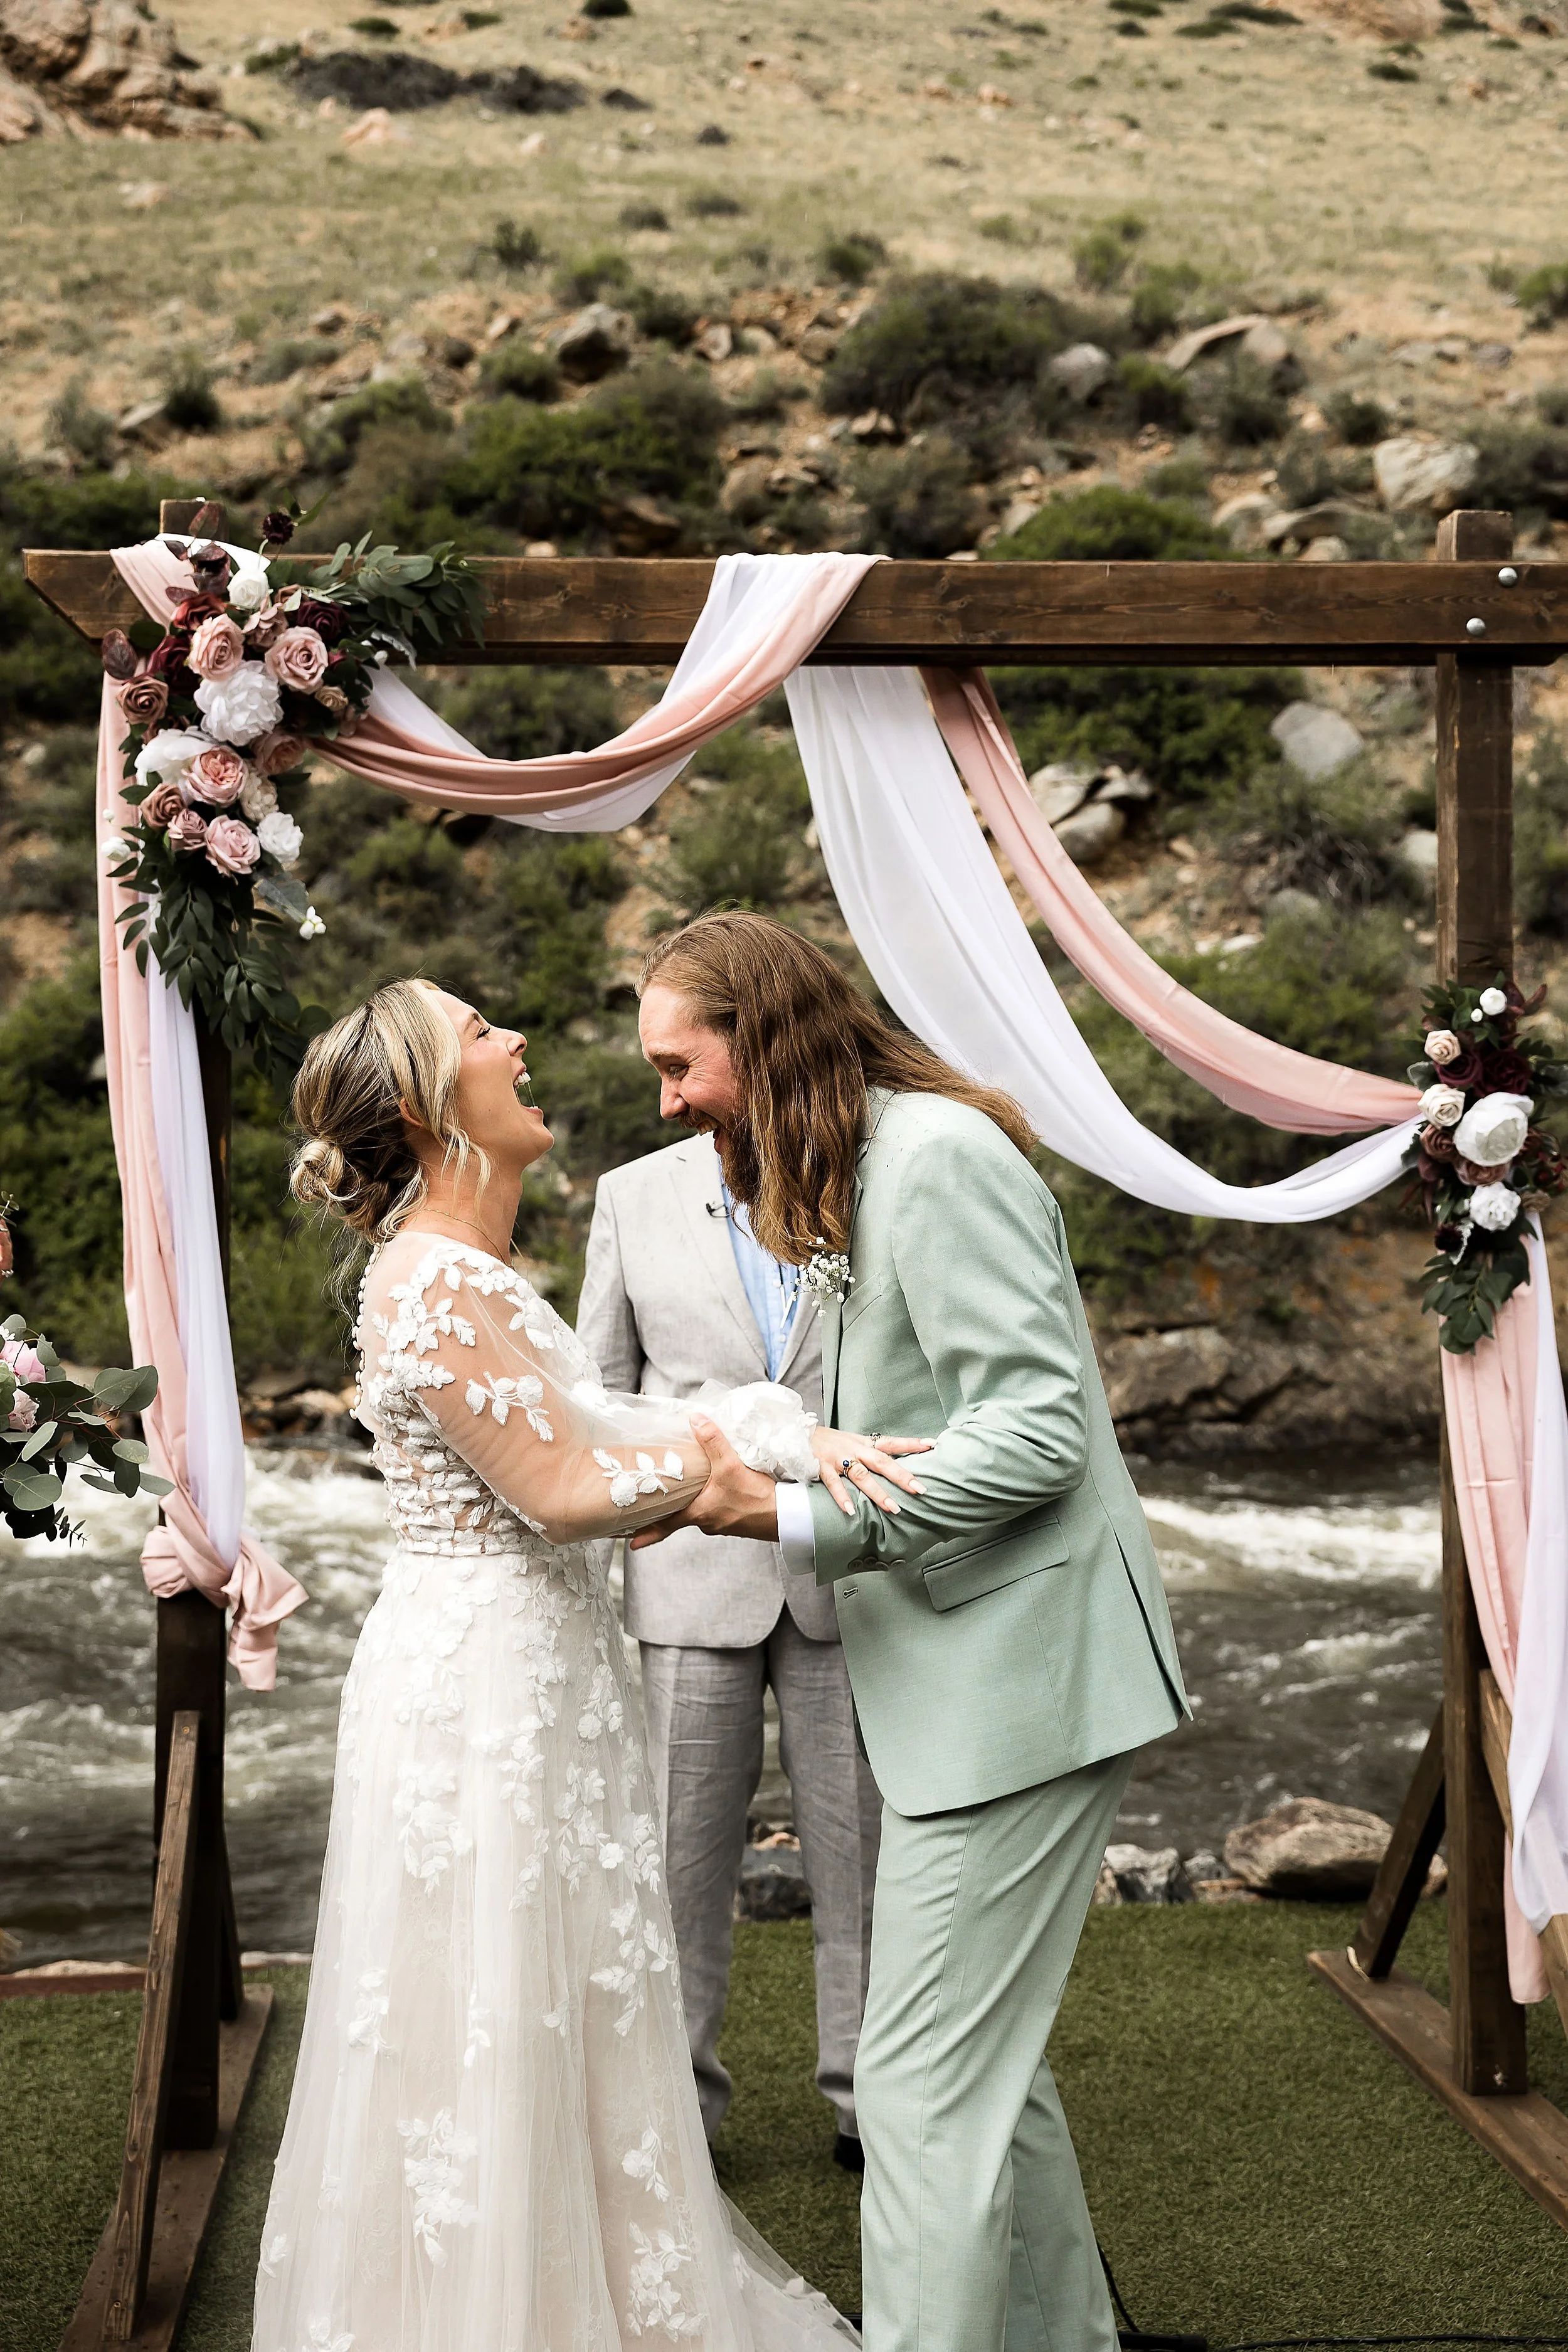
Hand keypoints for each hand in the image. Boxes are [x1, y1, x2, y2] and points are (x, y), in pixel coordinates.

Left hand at [629, 1415, 778, 1550]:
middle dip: (670, 1508)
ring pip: (700, 1511)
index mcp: (698, 1513)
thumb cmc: (757, 1497)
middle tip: (654, 1502)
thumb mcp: (731, 1465)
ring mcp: (722, 1523)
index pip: (666, 1525)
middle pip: (681, 1514)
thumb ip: (712, 1441)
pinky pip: (717, 1510)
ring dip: (694, 1501)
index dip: (647, 1533)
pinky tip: (719, 1490)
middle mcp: (707, 1522)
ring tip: (691, 1487)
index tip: (630, 1543)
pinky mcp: (736, 1521)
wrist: (787, 1516)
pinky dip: (712, 1501)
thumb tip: (695, 1419)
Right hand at [813, 1424, 930, 1518]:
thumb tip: (892, 1468)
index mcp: (862, 1443)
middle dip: (902, 1476)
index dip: (911, 1443)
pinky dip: (842, 1498)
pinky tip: (851, 1511)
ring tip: (893, 1508)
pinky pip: (833, 1484)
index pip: (891, 1442)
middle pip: (882, 1462)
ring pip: (861, 1476)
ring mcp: (837, 1458)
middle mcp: (853, 1449)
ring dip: (878, 1493)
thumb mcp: (850, 1443)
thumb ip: (868, 1453)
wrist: (793, 1433)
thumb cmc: (826, 1443)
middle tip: (920, 1489)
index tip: (932, 1445)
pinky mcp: (821, 1467)